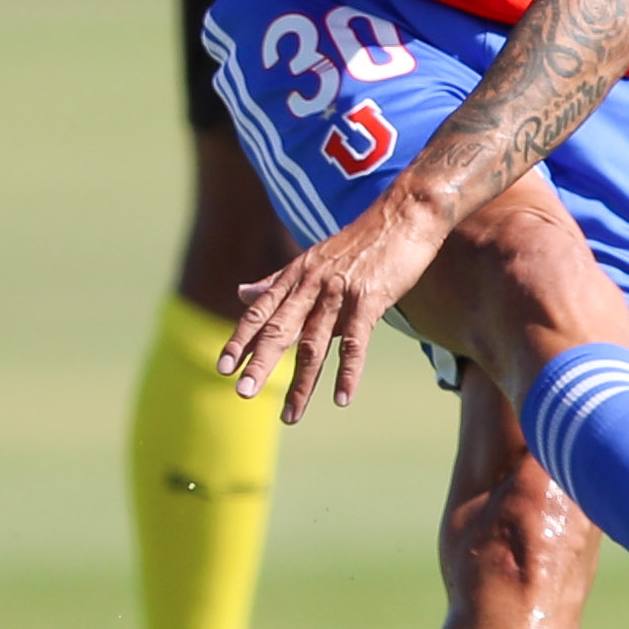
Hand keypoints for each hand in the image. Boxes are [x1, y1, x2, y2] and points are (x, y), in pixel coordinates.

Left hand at [220, 187, 452, 421]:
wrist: (405, 214)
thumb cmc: (361, 240)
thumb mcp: (312, 259)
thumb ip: (276, 282)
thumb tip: (240, 293)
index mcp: (295, 276)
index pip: (259, 312)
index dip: (240, 340)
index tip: (223, 368)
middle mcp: (311, 284)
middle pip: (279, 330)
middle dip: (260, 364)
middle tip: (241, 394)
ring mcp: (339, 292)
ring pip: (314, 344)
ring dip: (301, 383)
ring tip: (290, 415)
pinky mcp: (369, 299)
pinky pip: (356, 343)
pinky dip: (348, 373)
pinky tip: (342, 398)